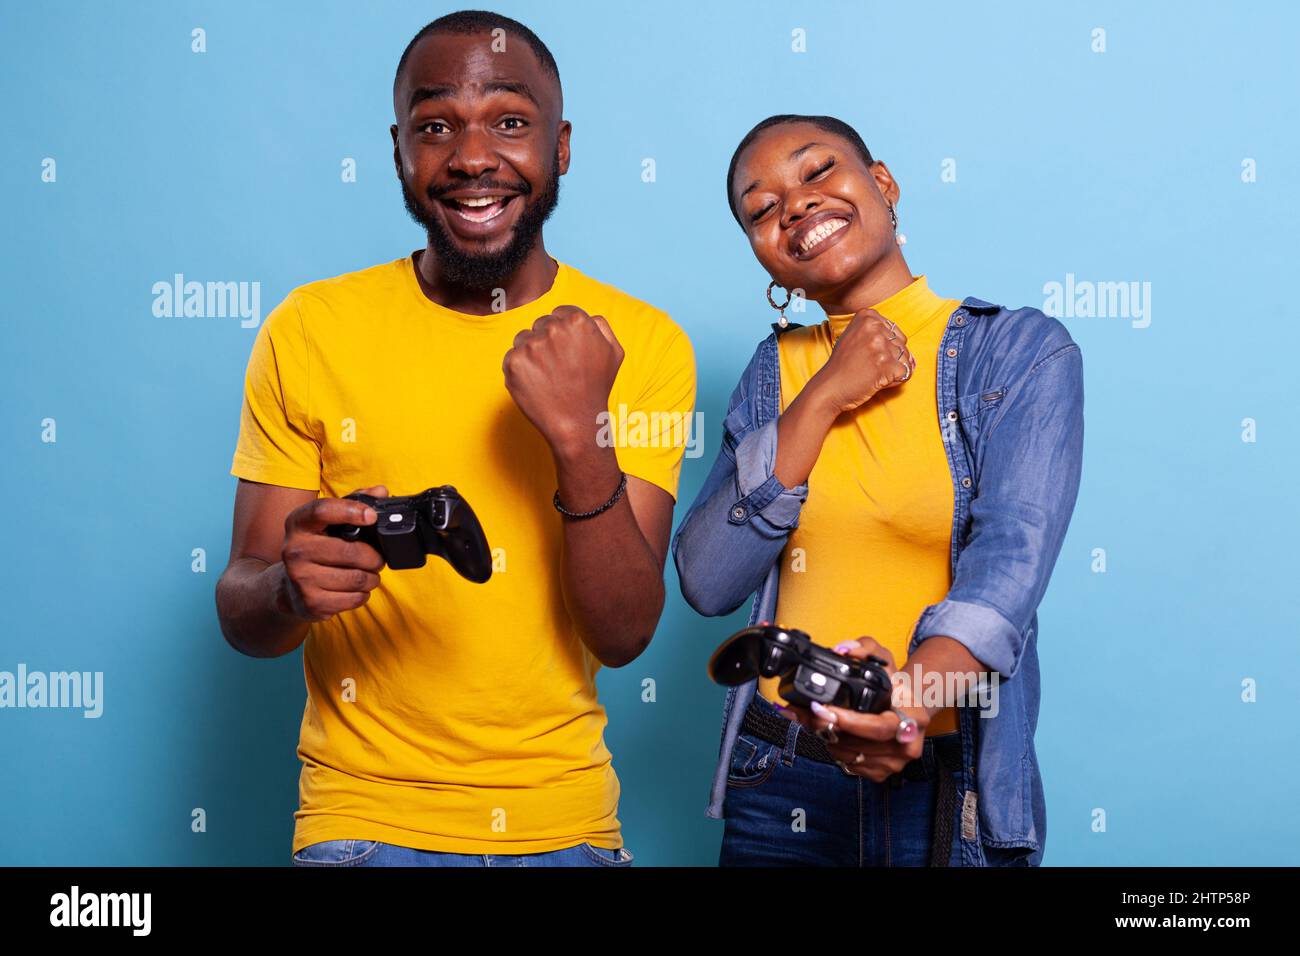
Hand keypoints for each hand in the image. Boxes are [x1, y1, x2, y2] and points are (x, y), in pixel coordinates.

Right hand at [277, 485, 386, 622]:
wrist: (289, 588)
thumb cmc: (317, 548)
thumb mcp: (328, 522)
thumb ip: (354, 502)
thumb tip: (381, 491)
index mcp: (298, 523)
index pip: (323, 510)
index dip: (351, 511)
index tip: (372, 516)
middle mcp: (295, 550)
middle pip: (351, 552)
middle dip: (374, 557)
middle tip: (377, 558)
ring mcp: (301, 578)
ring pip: (357, 578)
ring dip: (372, 577)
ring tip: (368, 573)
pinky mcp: (312, 603)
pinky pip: (354, 598)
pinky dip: (363, 594)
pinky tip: (355, 589)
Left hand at [502, 305, 623, 456]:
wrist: (576, 423)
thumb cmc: (596, 389)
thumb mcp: (614, 352)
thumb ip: (601, 326)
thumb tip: (587, 316)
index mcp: (577, 321)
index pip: (559, 313)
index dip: (562, 333)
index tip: (566, 352)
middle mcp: (553, 328)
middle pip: (540, 324)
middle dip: (546, 342)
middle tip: (558, 368)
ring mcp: (531, 345)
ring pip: (523, 339)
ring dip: (531, 353)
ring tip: (546, 376)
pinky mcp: (513, 362)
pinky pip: (511, 356)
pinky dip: (519, 369)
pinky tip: (535, 383)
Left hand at [782, 636, 929, 781]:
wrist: (908, 708)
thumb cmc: (895, 684)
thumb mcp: (883, 657)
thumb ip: (864, 647)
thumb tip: (843, 651)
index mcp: (914, 717)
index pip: (880, 726)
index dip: (849, 721)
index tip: (822, 708)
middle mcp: (908, 744)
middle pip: (859, 744)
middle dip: (827, 728)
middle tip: (805, 712)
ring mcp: (894, 763)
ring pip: (849, 755)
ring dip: (823, 737)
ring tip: (806, 717)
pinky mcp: (880, 773)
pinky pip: (848, 764)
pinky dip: (830, 748)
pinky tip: (821, 730)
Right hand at [807, 308, 915, 414]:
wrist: (829, 387)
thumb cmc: (842, 365)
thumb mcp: (856, 338)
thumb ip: (882, 337)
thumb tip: (913, 358)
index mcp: (867, 316)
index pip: (894, 331)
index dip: (884, 347)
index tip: (866, 353)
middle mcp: (875, 328)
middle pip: (901, 344)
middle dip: (890, 358)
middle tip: (868, 366)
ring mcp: (881, 346)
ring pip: (905, 358)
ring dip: (892, 370)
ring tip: (872, 373)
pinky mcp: (886, 365)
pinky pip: (906, 372)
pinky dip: (895, 380)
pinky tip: (877, 381)